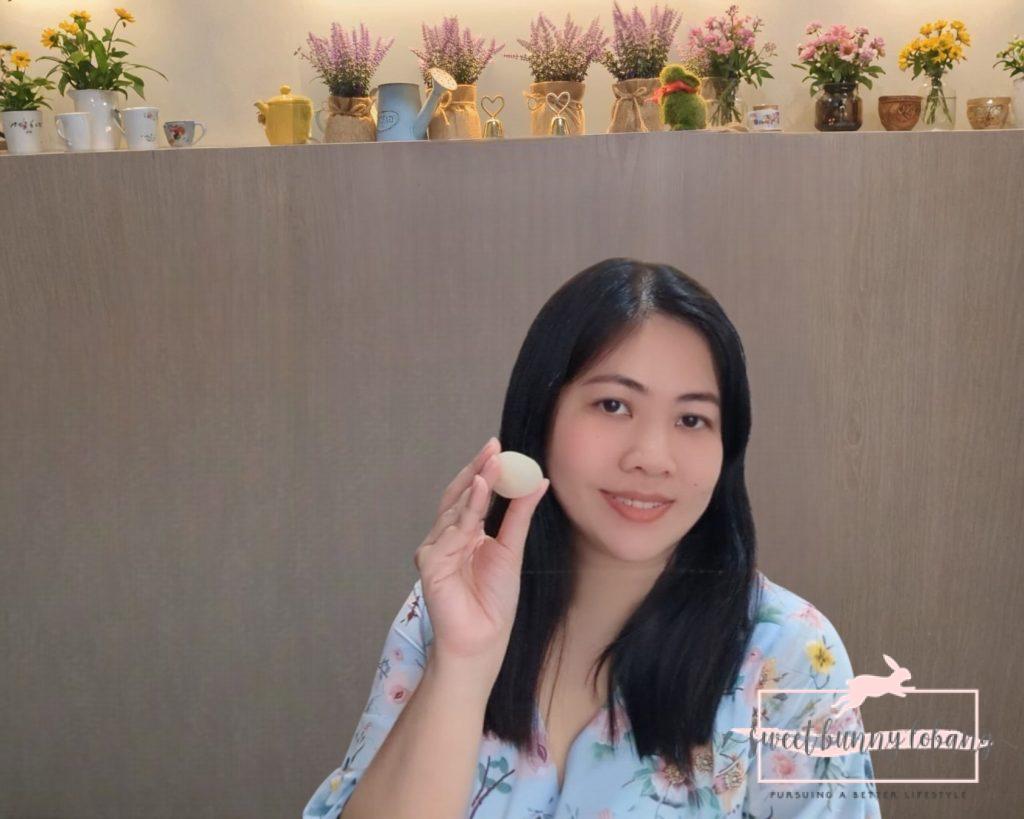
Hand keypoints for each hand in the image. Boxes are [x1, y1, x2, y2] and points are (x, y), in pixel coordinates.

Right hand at [414, 437, 548, 666]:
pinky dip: (465, 512)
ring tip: (492, 466)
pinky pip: (450, 533)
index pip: (471, 494)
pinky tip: (479, 493)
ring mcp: (435, 549)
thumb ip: (520, 514)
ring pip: (455, 510)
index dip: (483, 470)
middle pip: (459, 495)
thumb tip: (538, 480)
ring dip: (474, 486)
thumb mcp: (512, 549)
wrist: (483, 640)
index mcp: (464, 533)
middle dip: (476, 470)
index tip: (499, 447)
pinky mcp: (430, 564)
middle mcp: (446, 537)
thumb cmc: (494, 602)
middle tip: (493, 447)